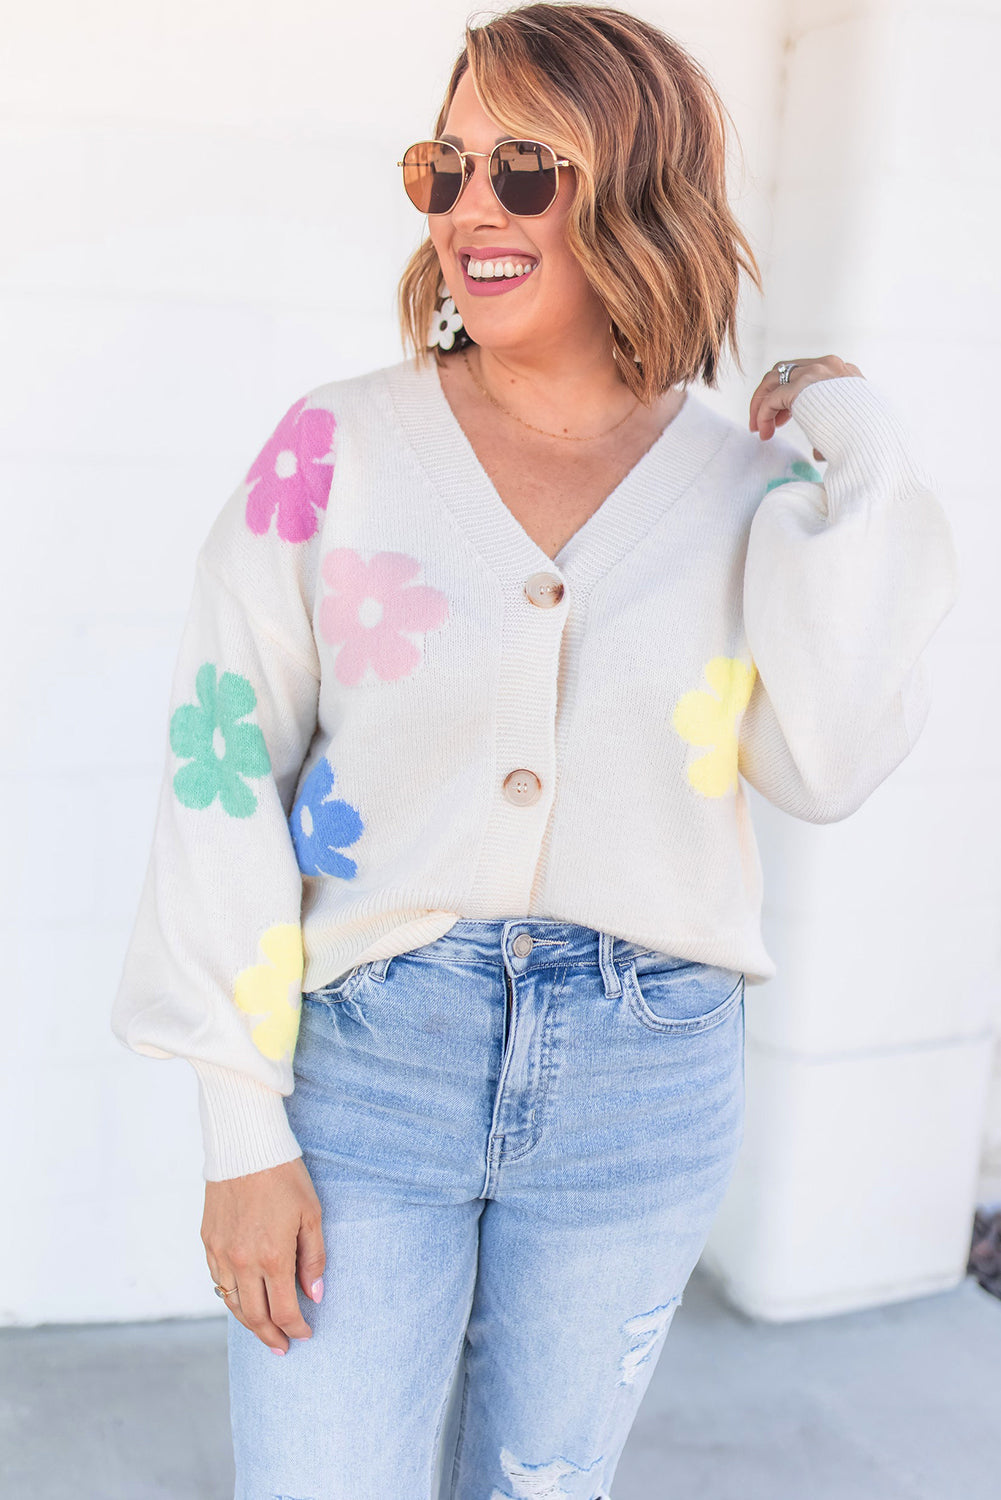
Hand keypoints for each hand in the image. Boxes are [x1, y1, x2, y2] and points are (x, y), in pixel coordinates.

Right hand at [201, 1155, 325, 1353]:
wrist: (245, 1146)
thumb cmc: (284, 1176)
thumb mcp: (310, 1214)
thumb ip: (313, 1259)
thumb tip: (315, 1295)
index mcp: (272, 1257)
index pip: (284, 1310)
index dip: (296, 1328)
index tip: (306, 1335)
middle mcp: (242, 1261)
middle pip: (255, 1316)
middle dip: (271, 1337)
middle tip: (283, 1348)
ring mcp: (221, 1253)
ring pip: (233, 1303)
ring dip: (249, 1323)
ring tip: (264, 1331)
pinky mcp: (208, 1241)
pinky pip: (218, 1281)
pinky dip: (231, 1297)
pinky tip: (243, 1300)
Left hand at [749, 354, 864, 462]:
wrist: (875, 440)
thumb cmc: (867, 441)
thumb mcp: (852, 427)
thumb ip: (833, 430)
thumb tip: (818, 452)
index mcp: (845, 373)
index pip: (807, 372)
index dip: (789, 394)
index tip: (782, 420)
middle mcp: (830, 366)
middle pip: (786, 371)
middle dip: (771, 396)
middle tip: (764, 424)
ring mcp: (816, 373)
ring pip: (773, 379)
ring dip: (760, 403)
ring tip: (758, 429)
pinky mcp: (802, 387)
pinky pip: (772, 399)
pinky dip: (763, 415)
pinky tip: (764, 433)